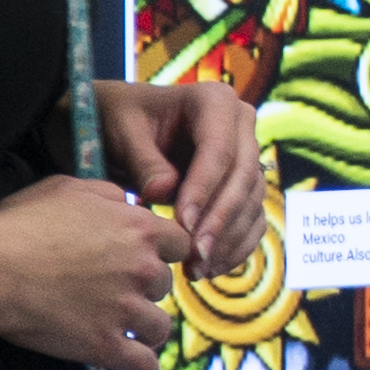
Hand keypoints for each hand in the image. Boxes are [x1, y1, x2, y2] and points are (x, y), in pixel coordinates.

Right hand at [0, 173, 194, 369]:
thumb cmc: (20, 225)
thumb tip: (127, 202)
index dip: (164, 252)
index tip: (151, 260)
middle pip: (165, 285)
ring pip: (159, 326)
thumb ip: (108, 194)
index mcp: (139, 229)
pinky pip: (143, 364)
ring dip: (147, 329)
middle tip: (122, 293)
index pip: (180, 243)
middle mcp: (142, 269)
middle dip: (146, 289)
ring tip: (135, 332)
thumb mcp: (67, 188)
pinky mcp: (106, 345)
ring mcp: (126, 310)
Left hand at [98, 77, 266, 273]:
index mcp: (214, 100)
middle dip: (220, 221)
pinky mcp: (241, 185)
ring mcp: (245, 156)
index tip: (182, 224)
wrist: (118, 127)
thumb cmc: (117, 120)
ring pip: (251, 203)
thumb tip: (164, 192)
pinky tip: (209, 268)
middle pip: (244, 178)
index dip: (204, 190)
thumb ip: (143, 161)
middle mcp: (240, 125)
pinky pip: (250, 219)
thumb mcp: (121, 133)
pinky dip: (234, 246)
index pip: (220, 150)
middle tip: (195, 255)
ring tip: (197, 269)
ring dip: (228, 240)